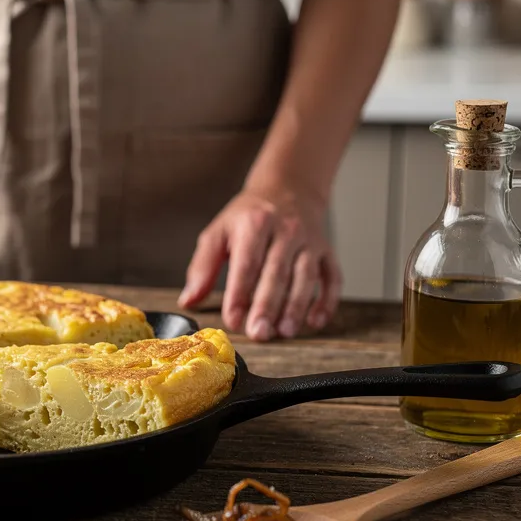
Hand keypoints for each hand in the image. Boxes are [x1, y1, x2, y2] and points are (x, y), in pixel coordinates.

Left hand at [178, 185, 340, 340]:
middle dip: (267, 305)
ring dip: (297, 306)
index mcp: (255, 224)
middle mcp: (286, 230)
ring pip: (306, 276)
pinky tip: (315, 322)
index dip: (239, 293)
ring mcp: (310, 240)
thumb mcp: (219, 231)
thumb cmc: (249, 216)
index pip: (247, 262)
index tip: (232, 320)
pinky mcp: (326, 251)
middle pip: (277, 271)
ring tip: (285, 331)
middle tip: (258, 332)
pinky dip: (327, 301)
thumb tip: (188, 300)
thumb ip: (202, 266)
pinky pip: (332, 277)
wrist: (288, 187)